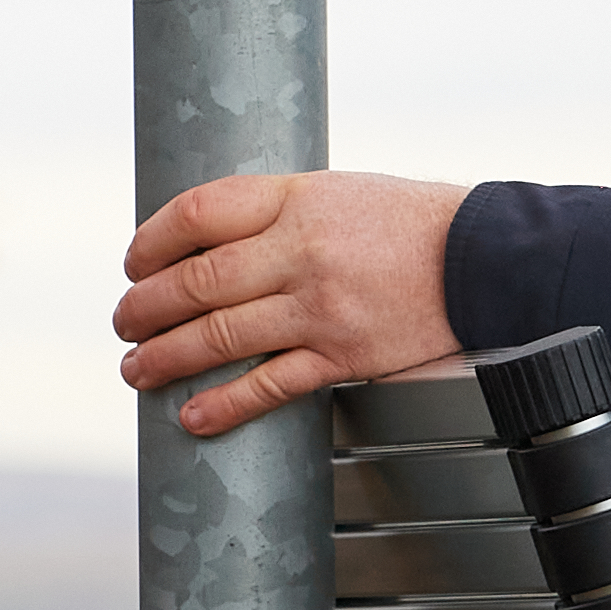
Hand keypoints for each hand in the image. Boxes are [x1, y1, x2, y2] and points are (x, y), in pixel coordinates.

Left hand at [115, 169, 465, 433]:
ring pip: (219, 335)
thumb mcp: (339, 193)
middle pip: (196, 281)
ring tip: (136, 369)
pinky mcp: (343, 355)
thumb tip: (206, 244)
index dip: (151, 241)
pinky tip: (194, 416)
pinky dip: (224, 404)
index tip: (134, 262)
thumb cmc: (413, 224)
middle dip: (144, 307)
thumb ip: (277, 214)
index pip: (198, 213)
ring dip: (165, 357)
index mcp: (297, 200)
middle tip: (124, 322)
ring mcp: (320, 307)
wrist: (486, 261)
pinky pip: (269, 384)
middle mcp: (302, 251)